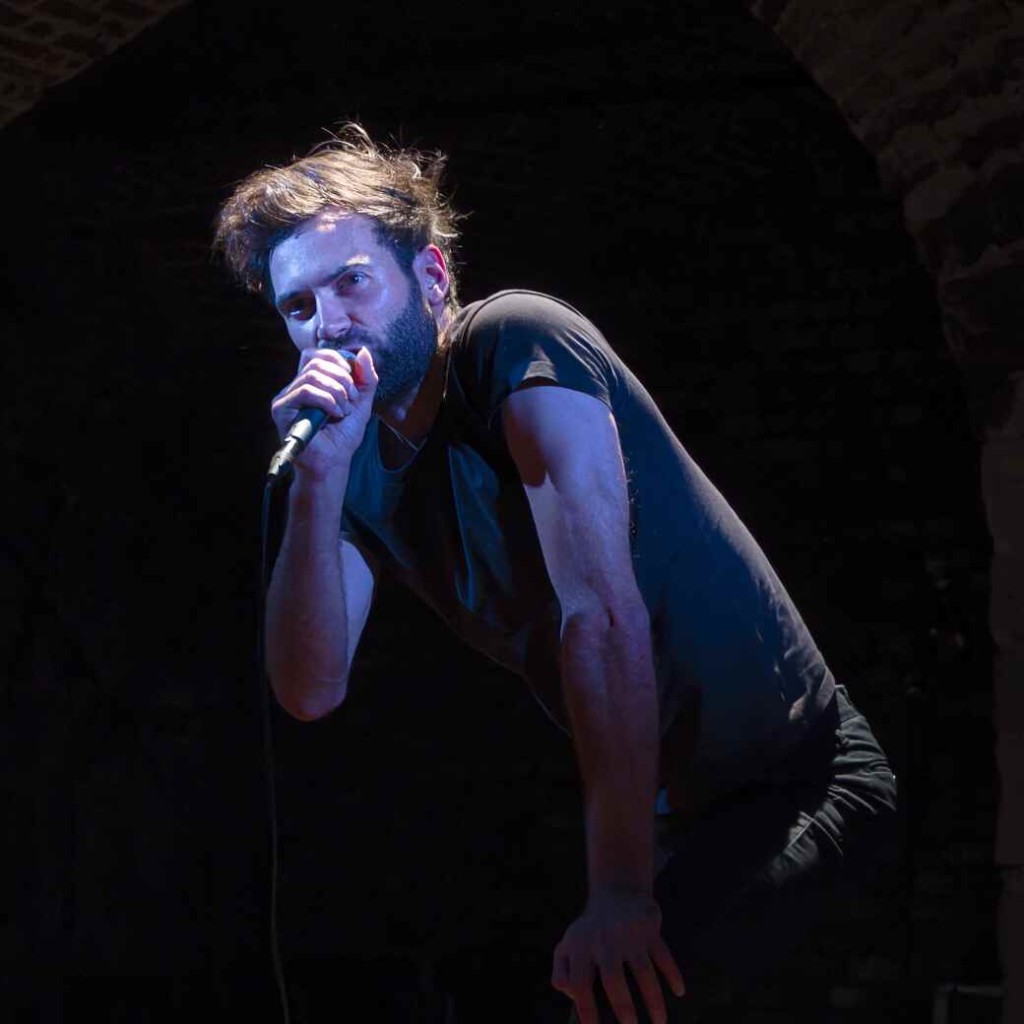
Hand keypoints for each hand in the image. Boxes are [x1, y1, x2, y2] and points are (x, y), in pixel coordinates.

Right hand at [270, 346, 377, 479]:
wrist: (334, 462)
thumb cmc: (343, 436)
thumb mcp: (361, 402)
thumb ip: (365, 378)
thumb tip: (363, 351)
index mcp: (312, 383)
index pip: (319, 355)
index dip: (338, 360)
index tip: (353, 381)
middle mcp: (296, 387)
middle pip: (316, 360)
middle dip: (342, 378)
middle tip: (351, 400)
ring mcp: (286, 397)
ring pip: (312, 375)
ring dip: (336, 392)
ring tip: (343, 411)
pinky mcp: (281, 408)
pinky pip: (305, 391)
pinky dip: (326, 401)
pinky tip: (334, 415)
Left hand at [552, 890, 683, 1023]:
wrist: (615, 891)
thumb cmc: (589, 932)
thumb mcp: (567, 947)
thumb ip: (561, 974)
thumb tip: (574, 998)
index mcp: (580, 946)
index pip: (579, 982)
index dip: (586, 1009)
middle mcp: (603, 939)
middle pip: (613, 978)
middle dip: (624, 1008)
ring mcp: (628, 933)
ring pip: (644, 971)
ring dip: (654, 1000)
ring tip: (660, 1023)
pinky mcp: (649, 928)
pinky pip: (663, 955)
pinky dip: (672, 974)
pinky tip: (679, 991)